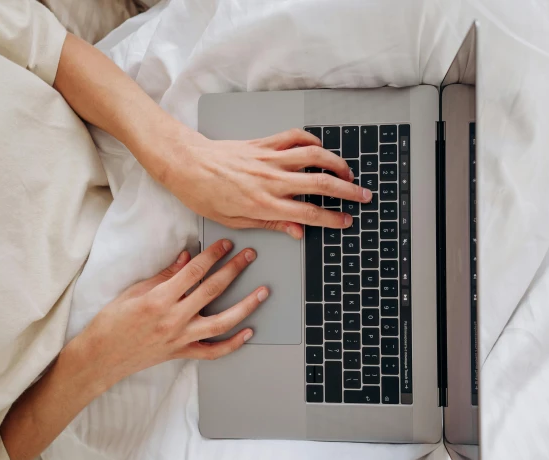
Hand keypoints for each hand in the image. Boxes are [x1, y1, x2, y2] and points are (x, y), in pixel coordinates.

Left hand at [51, 35, 368, 238]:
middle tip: (364, 197)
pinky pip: (294, 138)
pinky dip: (311, 141)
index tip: (347, 222)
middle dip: (347, 191)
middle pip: (320, 184)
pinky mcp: (263, 144)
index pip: (309, 213)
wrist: (185, 164)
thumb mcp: (235, 221)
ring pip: (313, 156)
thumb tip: (298, 232)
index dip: (332, 219)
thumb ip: (271, 225)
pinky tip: (319, 149)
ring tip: (349, 172)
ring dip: (337, 163)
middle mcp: (271, 180)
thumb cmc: (203, 194)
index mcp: (264, 205)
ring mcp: (269, 159)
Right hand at [82, 239, 266, 387]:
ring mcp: (180, 338)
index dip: (212, 255)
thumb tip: (186, 258)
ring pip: (221, 322)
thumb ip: (163, 276)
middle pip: (212, 291)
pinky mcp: (181, 353)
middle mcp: (173, 319)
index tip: (226, 244)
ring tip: (262, 292)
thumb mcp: (134, 292)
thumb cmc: (111, 323)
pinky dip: (233, 344)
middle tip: (249, 256)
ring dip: (245, 306)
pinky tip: (248, 332)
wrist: (100, 358)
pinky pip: (212, 351)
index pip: (193, 272)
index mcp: (159, 300)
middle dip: (234, 270)